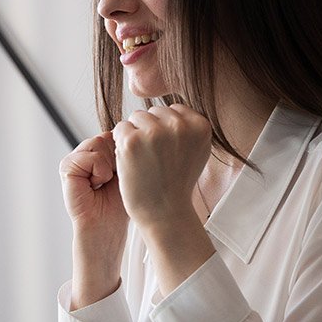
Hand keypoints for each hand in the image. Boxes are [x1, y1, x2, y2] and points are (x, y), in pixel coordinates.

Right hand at [60, 132, 127, 232]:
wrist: (107, 226)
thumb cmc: (120, 204)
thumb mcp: (128, 170)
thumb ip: (124, 148)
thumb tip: (125, 130)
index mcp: (101, 151)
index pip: (117, 133)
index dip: (126, 152)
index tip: (124, 172)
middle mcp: (87, 151)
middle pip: (108, 135)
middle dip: (117, 158)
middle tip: (112, 179)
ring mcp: (75, 158)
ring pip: (100, 143)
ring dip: (108, 166)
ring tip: (103, 183)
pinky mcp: (67, 166)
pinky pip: (91, 156)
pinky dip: (99, 172)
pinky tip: (94, 186)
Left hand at [112, 104, 210, 229]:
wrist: (164, 213)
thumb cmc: (176, 184)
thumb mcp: (197, 152)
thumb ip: (189, 127)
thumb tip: (173, 108)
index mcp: (200, 126)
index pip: (174, 110)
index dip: (166, 132)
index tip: (169, 153)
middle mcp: (179, 126)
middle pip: (154, 112)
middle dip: (150, 131)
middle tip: (156, 159)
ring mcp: (155, 132)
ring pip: (137, 117)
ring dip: (136, 135)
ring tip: (145, 160)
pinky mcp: (132, 141)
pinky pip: (121, 128)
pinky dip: (122, 144)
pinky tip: (132, 161)